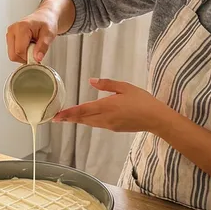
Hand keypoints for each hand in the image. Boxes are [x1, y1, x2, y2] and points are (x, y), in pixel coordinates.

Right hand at [7, 11, 58, 62]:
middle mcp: (12, 30)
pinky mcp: (10, 38)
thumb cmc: (47, 22)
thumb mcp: (49, 34)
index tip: (37, 56)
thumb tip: (37, 58)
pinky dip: (22, 53)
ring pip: (12, 55)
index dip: (29, 57)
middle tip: (35, 51)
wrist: (45, 16)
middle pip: (13, 55)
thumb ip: (43, 46)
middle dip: (25, 57)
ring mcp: (10, 34)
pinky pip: (13, 52)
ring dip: (24, 55)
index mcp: (21, 27)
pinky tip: (28, 46)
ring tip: (33, 46)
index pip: (19, 51)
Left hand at [53, 78, 173, 133]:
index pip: (82, 110)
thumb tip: (91, 81)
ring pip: (89, 123)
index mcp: (106, 106)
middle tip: (55, 118)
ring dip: (77, 120)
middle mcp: (105, 118)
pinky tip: (86, 118)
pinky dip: (88, 121)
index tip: (56, 116)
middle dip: (68, 118)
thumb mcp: (125, 87)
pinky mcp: (114, 128)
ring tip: (67, 118)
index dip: (68, 113)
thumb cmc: (142, 100)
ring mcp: (109, 125)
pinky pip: (97, 124)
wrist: (155, 119)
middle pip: (82, 119)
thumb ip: (106, 84)